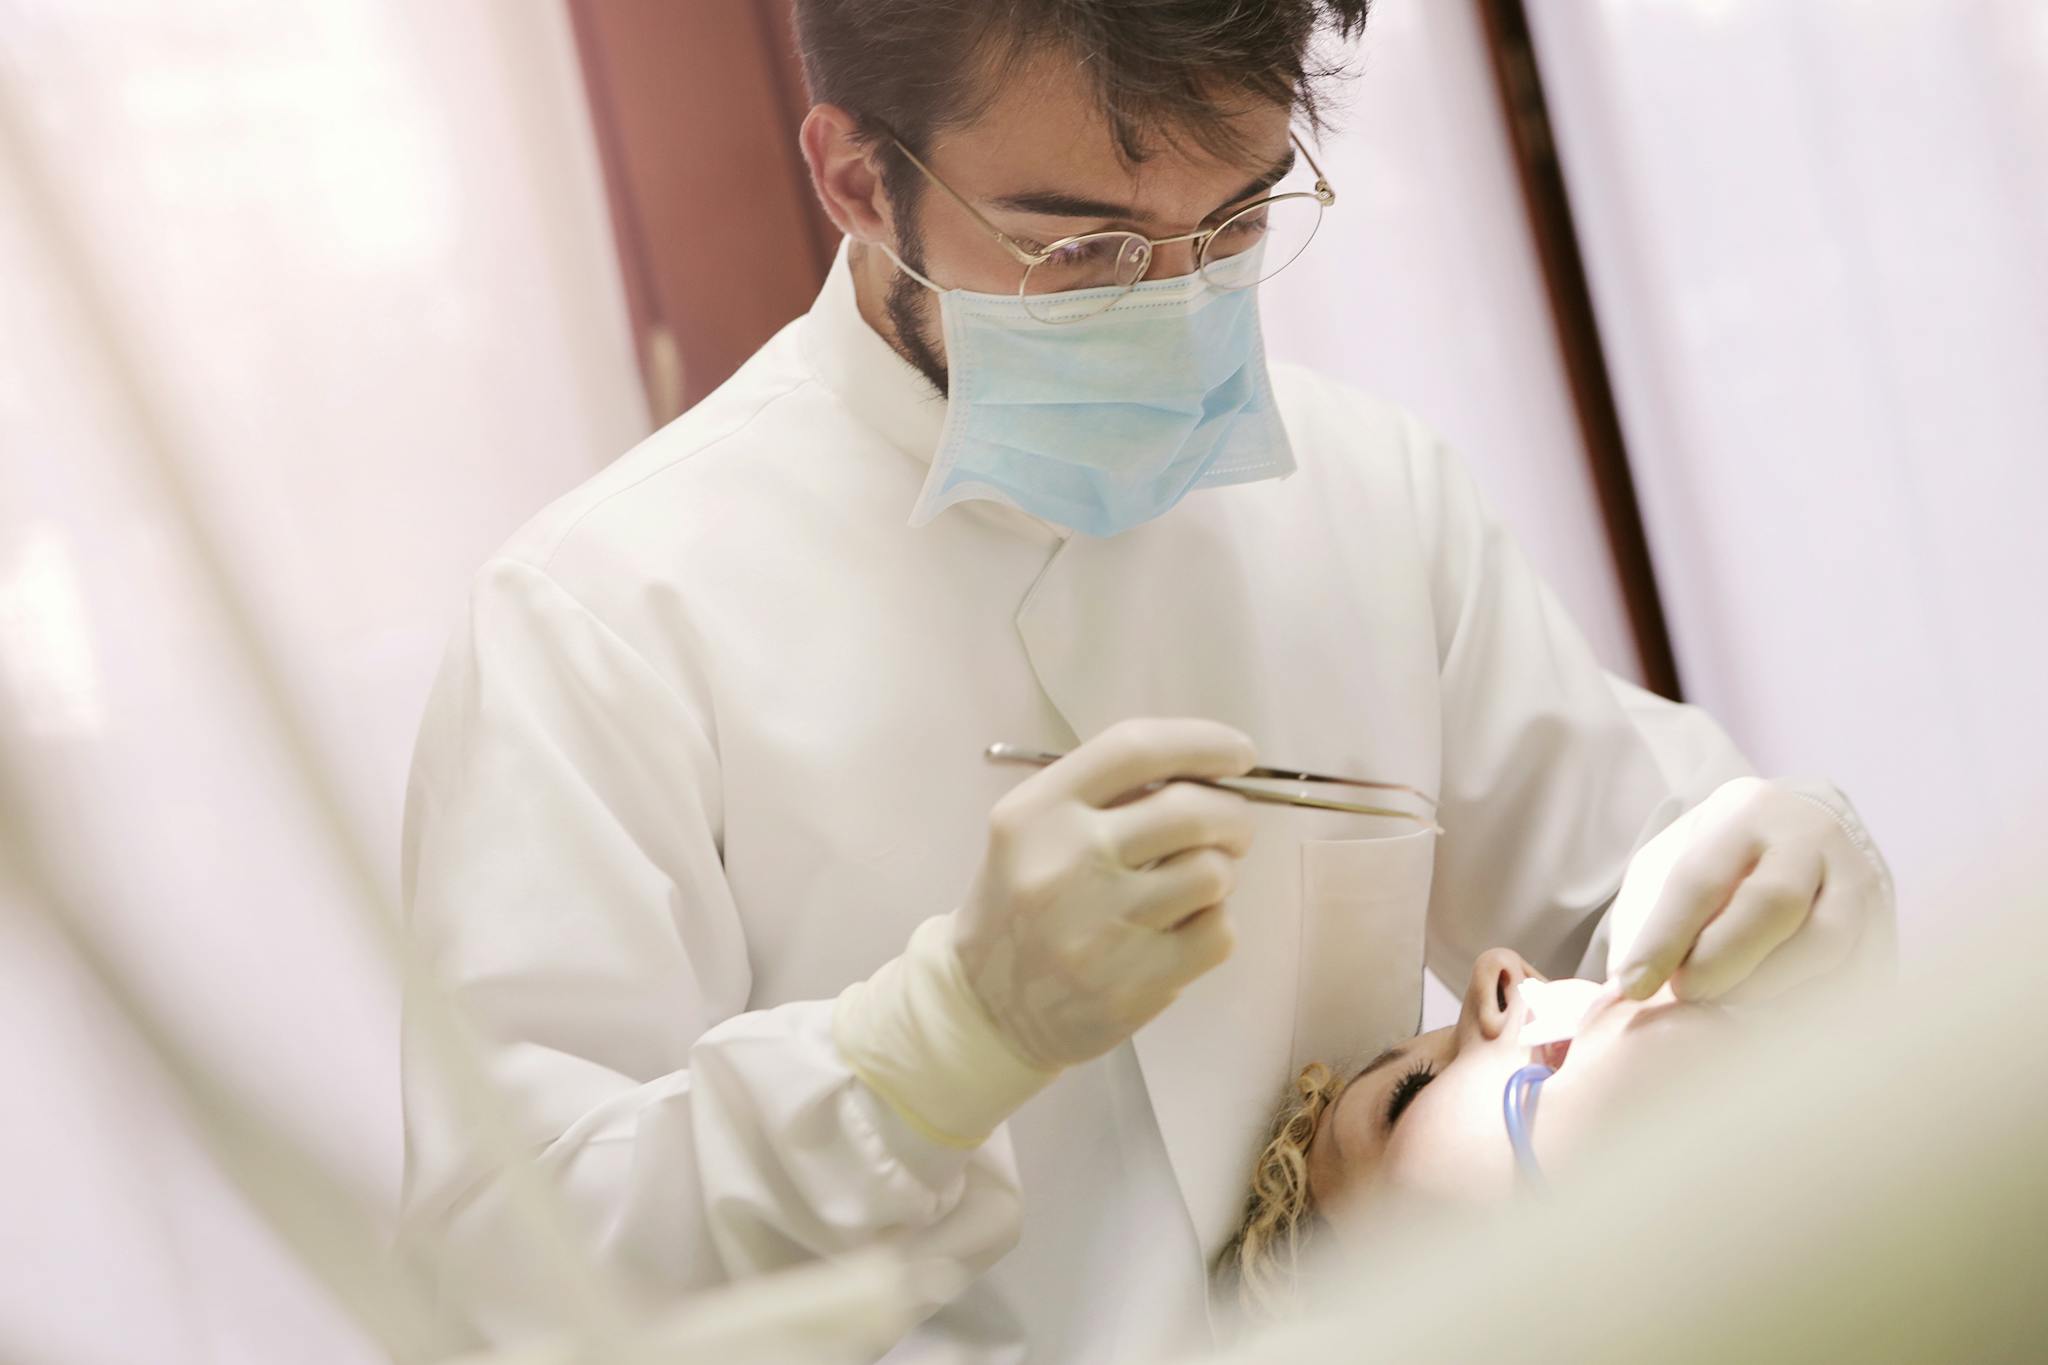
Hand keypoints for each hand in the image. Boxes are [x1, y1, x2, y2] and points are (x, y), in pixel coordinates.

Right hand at [953, 717, 1257, 1069]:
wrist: (985, 1006)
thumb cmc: (1021, 904)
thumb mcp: (1033, 830)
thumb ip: (1106, 794)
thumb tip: (1208, 771)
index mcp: (1039, 812)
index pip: (1137, 749)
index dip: (1203, 742)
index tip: (1239, 753)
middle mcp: (1069, 861)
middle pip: (1192, 810)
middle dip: (1232, 814)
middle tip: (1230, 828)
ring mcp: (1103, 927)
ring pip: (1214, 872)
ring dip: (1220, 873)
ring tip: (1192, 885)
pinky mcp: (1137, 982)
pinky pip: (1219, 931)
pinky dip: (1215, 923)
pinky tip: (1182, 928)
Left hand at [1610, 777, 1892, 1004]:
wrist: (1802, 829)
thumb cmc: (1719, 861)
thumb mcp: (1673, 864)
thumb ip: (1648, 917)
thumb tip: (1625, 990)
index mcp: (1743, 814)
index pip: (1699, 879)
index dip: (1665, 939)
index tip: (1634, 987)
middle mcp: (1810, 837)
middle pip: (1773, 903)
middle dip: (1724, 960)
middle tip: (1688, 995)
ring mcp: (1859, 875)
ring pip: (1827, 940)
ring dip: (1772, 985)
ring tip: (1731, 1007)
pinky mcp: (1888, 920)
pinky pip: (1861, 969)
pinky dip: (1817, 1002)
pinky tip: (1779, 1021)